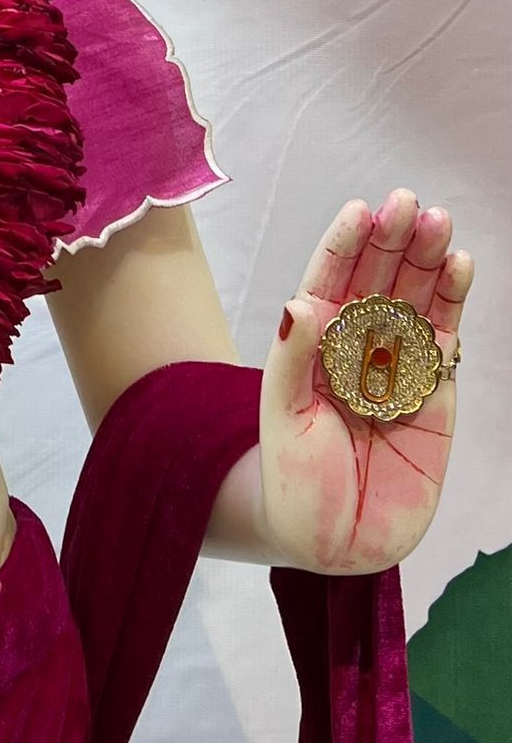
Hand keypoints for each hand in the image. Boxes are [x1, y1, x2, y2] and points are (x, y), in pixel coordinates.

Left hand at [259, 191, 472, 573]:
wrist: (334, 539)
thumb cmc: (293, 478)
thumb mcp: (282, 417)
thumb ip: (292, 361)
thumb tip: (299, 304)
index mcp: (314, 344)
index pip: (329, 282)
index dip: (345, 246)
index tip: (360, 209)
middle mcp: (356, 347)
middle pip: (378, 280)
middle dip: (393, 241)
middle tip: (409, 202)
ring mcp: (397, 367)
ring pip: (416, 301)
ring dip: (428, 261)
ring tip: (439, 222)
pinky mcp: (433, 394)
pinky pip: (444, 340)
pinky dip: (454, 303)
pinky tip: (460, 267)